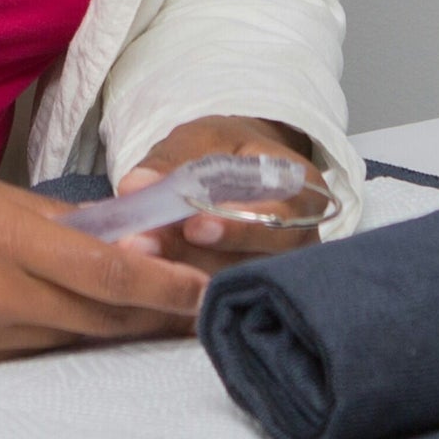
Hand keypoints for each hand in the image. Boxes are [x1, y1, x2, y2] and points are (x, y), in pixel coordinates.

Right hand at [0, 145, 205, 366]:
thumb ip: (39, 216)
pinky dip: (49, 330)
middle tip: (196, 300)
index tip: (206, 287)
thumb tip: (102, 233)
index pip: (105, 273)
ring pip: (61, 337)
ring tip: (146, 307)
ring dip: (105, 323)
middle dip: (150, 312)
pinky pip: (17, 349)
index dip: (164, 287)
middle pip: (95, 318)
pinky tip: (64, 313)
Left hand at [112, 116, 327, 274]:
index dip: (238, 228)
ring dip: (182, 275)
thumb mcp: (202, 139)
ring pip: (235, 285)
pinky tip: (146, 278)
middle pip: (258, 261)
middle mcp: (301, 238)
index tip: (193, 228)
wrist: (239, 166)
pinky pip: (219, 299)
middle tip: (146, 248)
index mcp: (302, 189)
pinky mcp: (250, 292)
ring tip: (136, 260)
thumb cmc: (226, 149)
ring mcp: (279, 272)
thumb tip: (135, 186)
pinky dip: (181, 290)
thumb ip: (171, 161)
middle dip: (198, 257)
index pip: (280, 216)